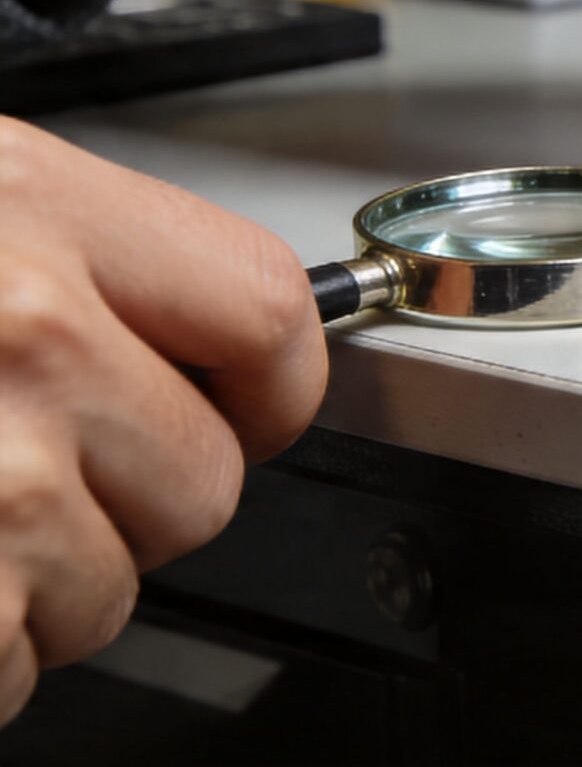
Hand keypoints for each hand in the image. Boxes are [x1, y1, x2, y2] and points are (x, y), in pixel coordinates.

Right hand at [0, 119, 322, 719]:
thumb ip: (76, 261)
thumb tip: (205, 334)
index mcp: (30, 210)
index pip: (268, 309)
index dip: (271, 387)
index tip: (247, 410)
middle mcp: (23, 329)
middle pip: (206, 476)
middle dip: (139, 504)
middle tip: (31, 472)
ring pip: (111, 585)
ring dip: (41, 582)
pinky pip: (17, 657)